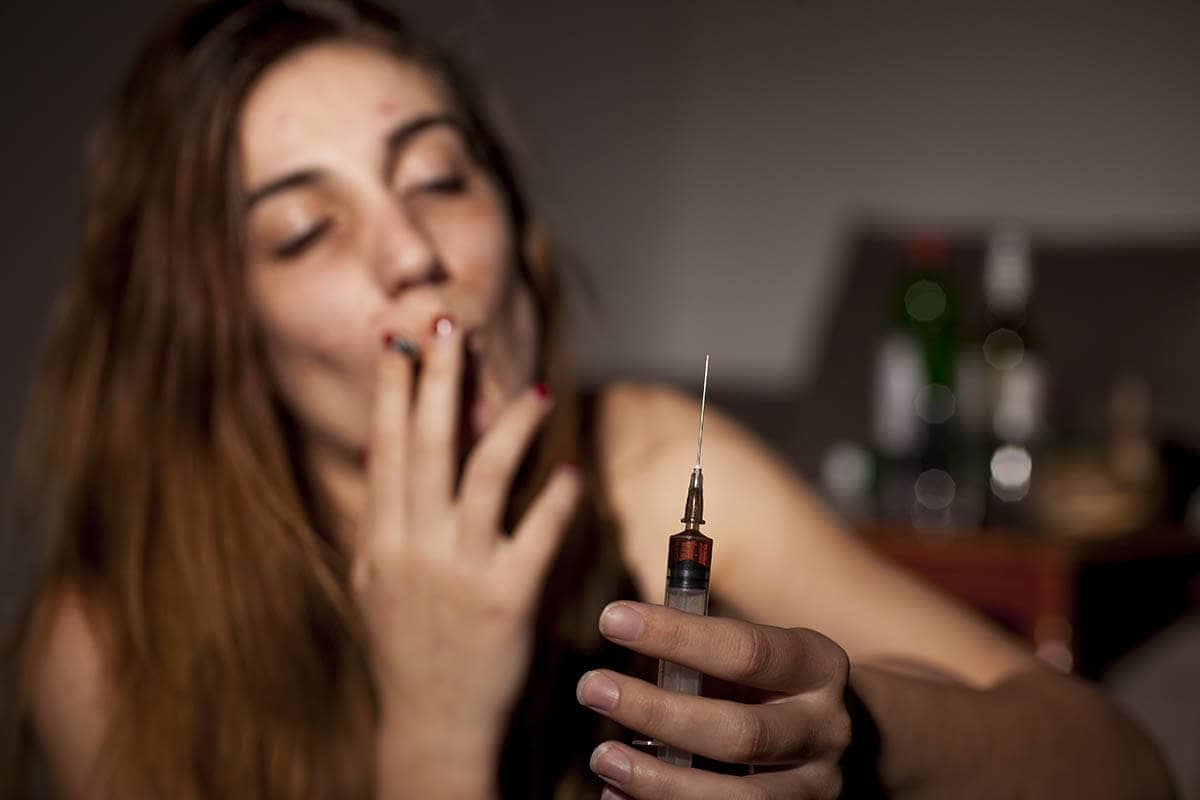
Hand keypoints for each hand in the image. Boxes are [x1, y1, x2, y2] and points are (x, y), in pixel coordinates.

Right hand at [351, 317, 580, 769]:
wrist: (431, 725)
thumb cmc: (404, 649)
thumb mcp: (372, 581)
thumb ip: (379, 519)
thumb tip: (381, 452)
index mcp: (379, 540)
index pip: (386, 448)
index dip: (392, 391)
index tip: (398, 341)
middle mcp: (414, 547)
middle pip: (428, 445)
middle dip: (438, 379)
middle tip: (452, 325)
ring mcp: (461, 572)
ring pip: (486, 476)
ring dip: (511, 424)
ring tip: (538, 389)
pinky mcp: (508, 599)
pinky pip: (538, 534)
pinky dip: (557, 499)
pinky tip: (570, 472)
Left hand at [576, 602, 851, 799]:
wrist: (833, 736)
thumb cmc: (767, 683)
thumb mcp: (752, 654)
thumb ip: (701, 650)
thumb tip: (622, 628)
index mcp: (818, 665)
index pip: (746, 651)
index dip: (676, 635)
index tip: (611, 618)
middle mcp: (826, 729)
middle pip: (740, 733)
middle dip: (658, 713)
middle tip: (591, 687)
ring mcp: (815, 788)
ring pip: (738, 798)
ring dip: (659, 782)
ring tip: (602, 756)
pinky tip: (617, 795)